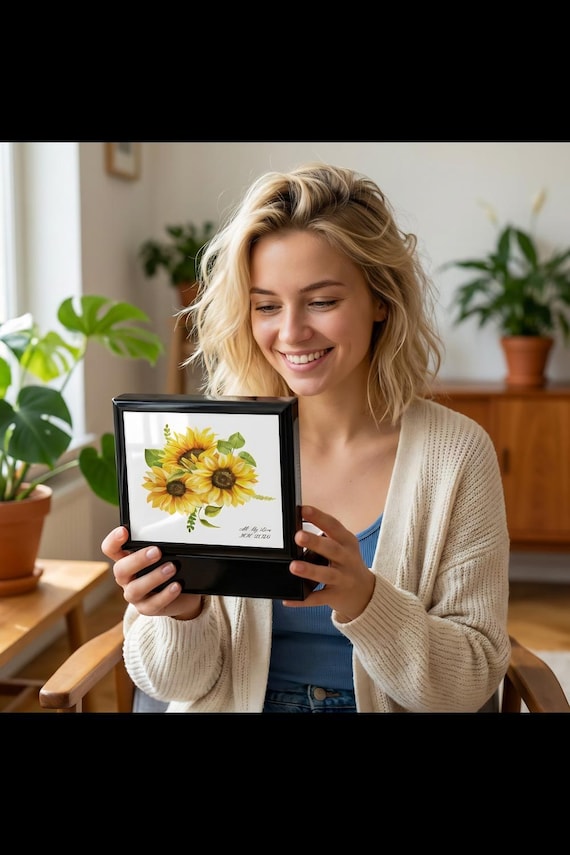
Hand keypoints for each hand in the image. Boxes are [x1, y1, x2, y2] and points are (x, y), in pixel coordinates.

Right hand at [101, 526, 202, 619]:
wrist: (180, 595)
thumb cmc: (166, 568)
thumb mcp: (163, 555)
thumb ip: (160, 547)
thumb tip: (172, 536)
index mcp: (126, 560)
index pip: (111, 549)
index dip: (113, 541)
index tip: (124, 531)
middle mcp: (126, 578)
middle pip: (120, 570)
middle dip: (138, 560)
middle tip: (157, 551)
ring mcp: (134, 595)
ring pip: (135, 589)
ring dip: (153, 577)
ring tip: (171, 568)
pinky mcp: (147, 608)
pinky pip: (152, 604)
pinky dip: (165, 595)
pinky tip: (176, 586)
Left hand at [286, 505, 375, 620]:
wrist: (365, 593)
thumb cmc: (347, 563)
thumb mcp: (343, 546)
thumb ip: (325, 536)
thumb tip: (296, 526)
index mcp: (347, 542)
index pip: (333, 526)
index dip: (319, 517)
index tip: (303, 509)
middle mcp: (347, 559)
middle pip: (331, 549)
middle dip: (315, 542)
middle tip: (298, 536)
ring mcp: (343, 579)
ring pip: (326, 574)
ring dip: (310, 570)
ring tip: (293, 566)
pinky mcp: (336, 596)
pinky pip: (318, 599)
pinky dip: (303, 600)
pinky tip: (288, 599)